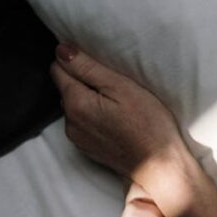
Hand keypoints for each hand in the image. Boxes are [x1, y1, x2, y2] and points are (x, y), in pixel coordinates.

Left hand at [50, 45, 195, 205]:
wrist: (159, 166)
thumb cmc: (147, 123)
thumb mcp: (121, 86)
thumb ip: (88, 67)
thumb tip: (61, 50)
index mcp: (75, 102)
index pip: (57, 69)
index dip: (76, 61)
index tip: (99, 65)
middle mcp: (69, 122)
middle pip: (65, 88)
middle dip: (83, 81)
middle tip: (114, 84)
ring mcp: (76, 138)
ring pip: (74, 106)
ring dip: (88, 99)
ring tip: (116, 102)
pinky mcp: (86, 148)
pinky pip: (82, 123)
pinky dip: (94, 116)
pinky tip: (115, 119)